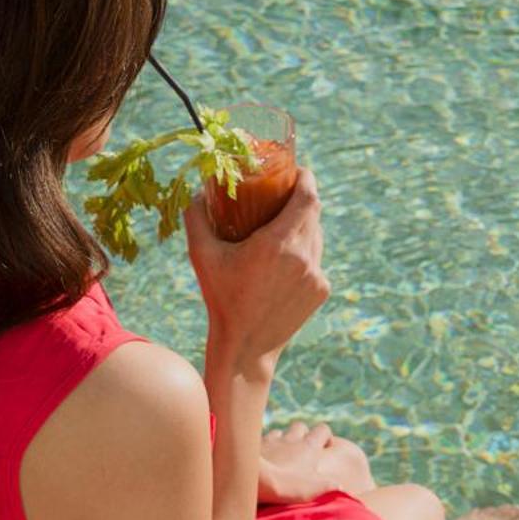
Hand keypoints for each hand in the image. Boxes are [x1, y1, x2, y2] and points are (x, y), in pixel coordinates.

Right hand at [186, 167, 327, 380]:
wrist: (246, 348)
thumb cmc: (221, 300)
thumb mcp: (202, 256)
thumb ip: (197, 218)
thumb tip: (197, 191)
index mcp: (278, 244)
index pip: (308, 196)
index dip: (306, 178)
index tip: (295, 171)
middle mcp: (304, 257)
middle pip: (314, 212)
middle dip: (301, 198)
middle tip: (283, 193)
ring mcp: (316, 275)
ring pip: (317, 236)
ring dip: (303, 225)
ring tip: (282, 224)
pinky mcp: (321, 290)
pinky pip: (316, 259)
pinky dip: (303, 252)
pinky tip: (283, 259)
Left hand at [258, 421, 375, 504]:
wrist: (255, 480)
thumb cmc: (287, 486)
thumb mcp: (314, 490)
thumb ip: (329, 486)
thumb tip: (341, 486)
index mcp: (309, 446)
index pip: (322, 429)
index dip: (324, 436)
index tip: (324, 448)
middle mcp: (291, 438)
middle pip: (300, 426)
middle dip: (302, 434)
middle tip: (301, 451)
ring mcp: (271, 440)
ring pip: (279, 432)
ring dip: (281, 440)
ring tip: (280, 454)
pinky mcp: (254, 445)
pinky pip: (260, 440)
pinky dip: (263, 446)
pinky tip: (261, 458)